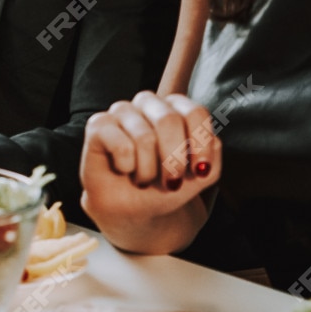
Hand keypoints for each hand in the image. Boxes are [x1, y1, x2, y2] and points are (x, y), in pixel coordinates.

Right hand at [80, 91, 222, 223]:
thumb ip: (211, 156)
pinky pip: (121, 145)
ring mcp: (122, 111)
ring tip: (143, 178)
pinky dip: (126, 166)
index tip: (199, 171)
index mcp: (175, 108)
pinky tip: (122, 169)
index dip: (199, 144)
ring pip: (144, 136)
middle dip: (172, 160)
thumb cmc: (163, 185)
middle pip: (169, 120)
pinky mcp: (98, 124)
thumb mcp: (199, 175)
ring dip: (148, 170)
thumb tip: (207, 144)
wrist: (131, 208)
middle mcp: (148, 103)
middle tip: (169, 182)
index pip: (194, 112)